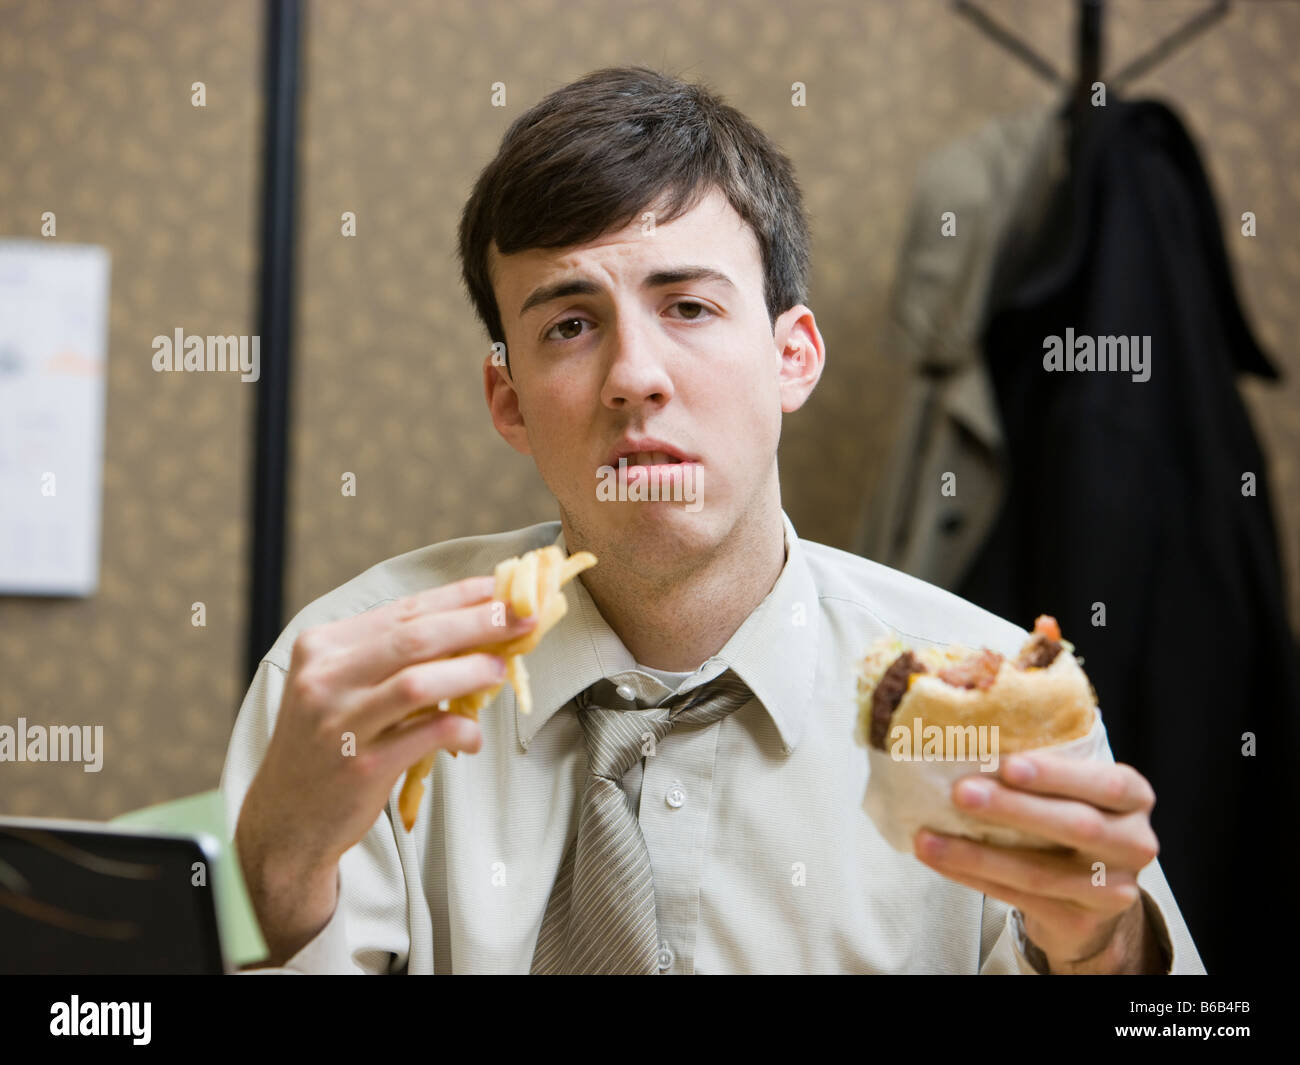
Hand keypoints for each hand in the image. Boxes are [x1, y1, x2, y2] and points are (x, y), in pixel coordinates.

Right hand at [235, 574, 536, 963]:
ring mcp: (341, 722)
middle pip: (415, 636)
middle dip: (476, 622)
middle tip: (520, 617)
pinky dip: (460, 730)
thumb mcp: (341, 686)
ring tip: (500, 669)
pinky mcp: (362, 765)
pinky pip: (427, 735)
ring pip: (419, 681)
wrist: (286, 819)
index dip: (458, 597)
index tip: (501, 588)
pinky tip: (472, 735)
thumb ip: (392, 657)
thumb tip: (472, 630)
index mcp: (322, 647)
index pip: (402, 609)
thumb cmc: (326, 744)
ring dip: (471, 671)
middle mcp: (325, 679)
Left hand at [913, 753, 1165, 973]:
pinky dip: (973, 876)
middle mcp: (1133, 843)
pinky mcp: (1079, 921)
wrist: (1091, 900)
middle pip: (1076, 826)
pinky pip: (1018, 897)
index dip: (1057, 774)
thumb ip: (1039, 768)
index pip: (1106, 783)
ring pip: (1039, 872)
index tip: (1008, 764)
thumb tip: (962, 734)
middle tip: (961, 792)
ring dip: (976, 854)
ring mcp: (1111, 889)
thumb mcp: (1071, 790)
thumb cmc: (1068, 822)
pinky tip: (940, 859)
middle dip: (1013, 808)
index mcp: (1133, 798)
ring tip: (928, 838)